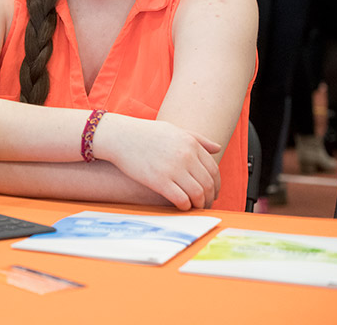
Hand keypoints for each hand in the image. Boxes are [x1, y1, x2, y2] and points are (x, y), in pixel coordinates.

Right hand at [94, 114, 221, 209]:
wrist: (118, 136)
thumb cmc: (144, 132)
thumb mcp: (173, 130)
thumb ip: (197, 139)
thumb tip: (217, 148)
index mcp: (190, 143)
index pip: (213, 170)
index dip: (216, 185)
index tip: (212, 192)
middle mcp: (186, 156)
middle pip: (208, 184)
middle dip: (210, 197)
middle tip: (206, 204)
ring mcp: (173, 169)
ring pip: (198, 194)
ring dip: (199, 204)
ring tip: (195, 207)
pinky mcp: (159, 181)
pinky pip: (181, 199)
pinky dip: (185, 206)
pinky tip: (182, 206)